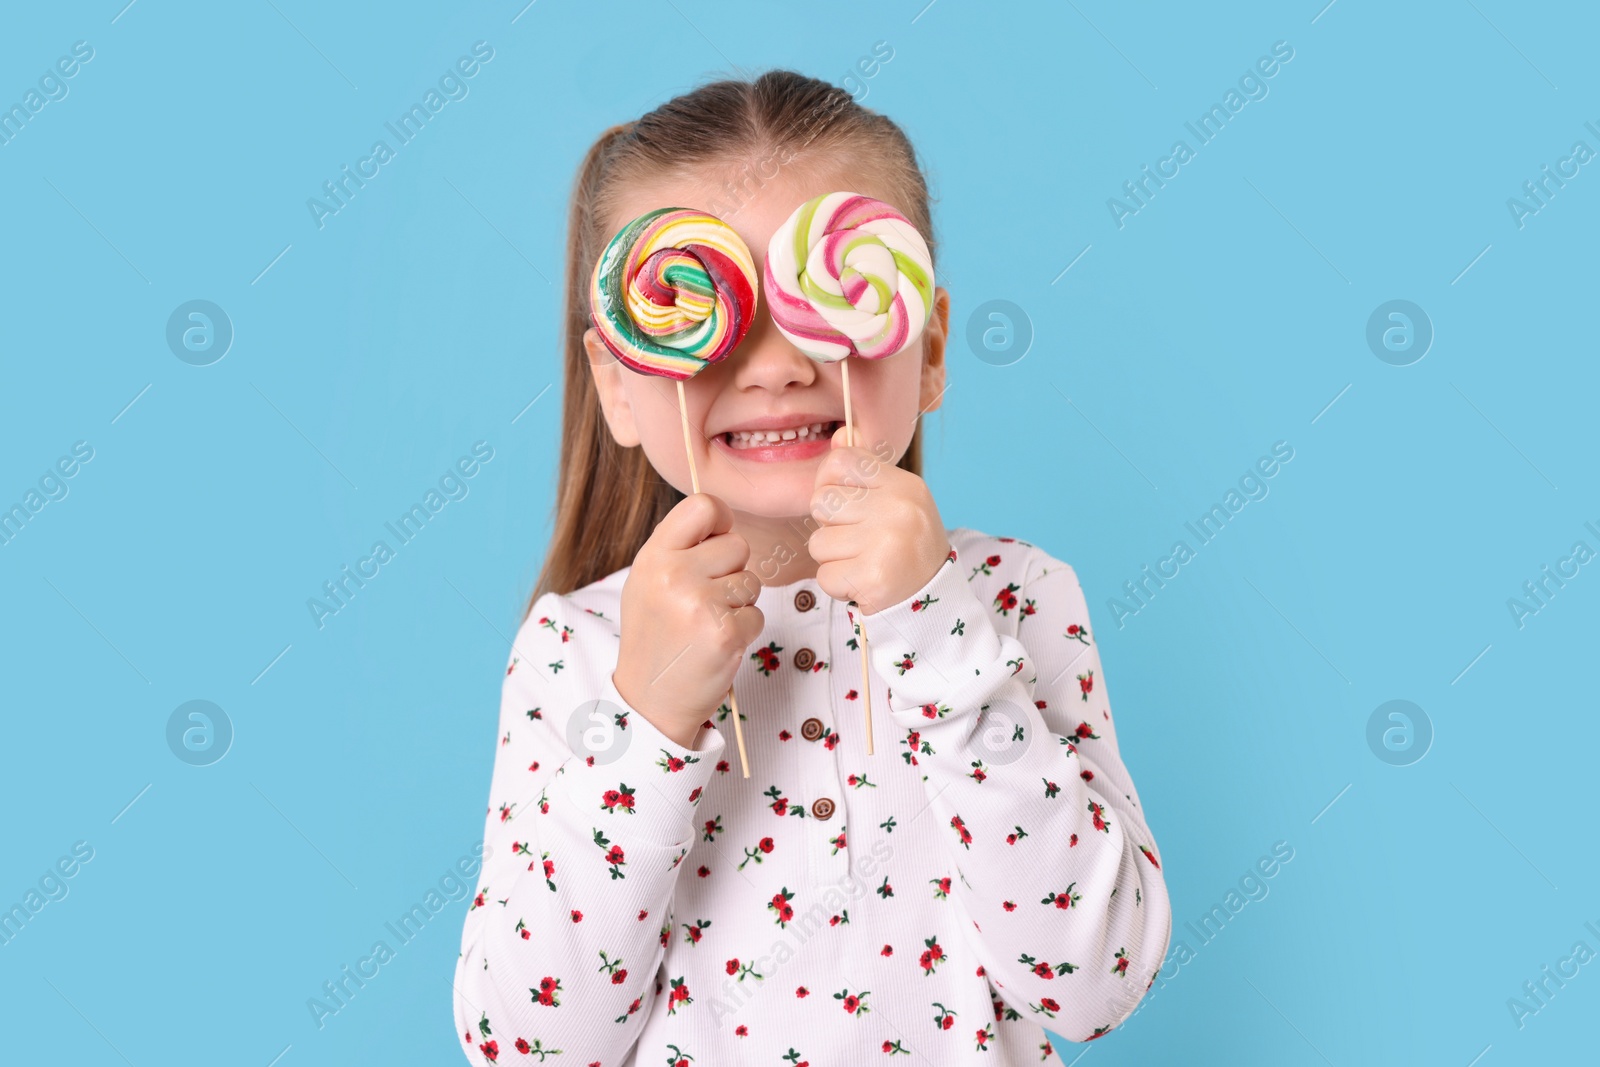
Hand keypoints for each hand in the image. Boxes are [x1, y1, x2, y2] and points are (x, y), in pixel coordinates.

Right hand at [613, 493, 764, 747]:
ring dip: (739, 602)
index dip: (720, 521)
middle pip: (737, 544)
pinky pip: (757, 614)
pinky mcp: (726, 633)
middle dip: (731, 570)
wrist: (649, 699)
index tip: (715, 542)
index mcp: (653, 556)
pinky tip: (716, 644)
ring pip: (750, 581)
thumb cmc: (654, 637)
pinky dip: (744, 630)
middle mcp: (674, 575)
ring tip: (707, 623)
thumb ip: (679, 548)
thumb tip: (720, 518)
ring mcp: (700, 604)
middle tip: (705, 599)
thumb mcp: (647, 581)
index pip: (703, 505)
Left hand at [807, 427, 950, 615]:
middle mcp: (897, 509)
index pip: (839, 461)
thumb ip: (865, 469)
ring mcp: (885, 544)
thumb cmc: (907, 543)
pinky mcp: (872, 578)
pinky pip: (824, 576)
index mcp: (903, 484)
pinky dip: (838, 585)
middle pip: (821, 502)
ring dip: (833, 558)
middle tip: (856, 539)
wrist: (934, 597)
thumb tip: (840, 435)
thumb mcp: (896, 498)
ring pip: (818, 542)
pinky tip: (862, 582)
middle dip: (830, 525)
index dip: (828, 481)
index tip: (843, 502)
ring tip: (862, 561)